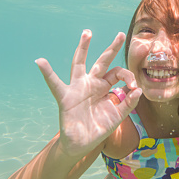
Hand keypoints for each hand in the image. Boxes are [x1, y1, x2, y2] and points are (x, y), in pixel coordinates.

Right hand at [35, 30, 141, 156]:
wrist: (81, 145)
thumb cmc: (98, 128)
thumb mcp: (117, 116)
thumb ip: (128, 104)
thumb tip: (139, 91)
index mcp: (104, 87)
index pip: (118, 73)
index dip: (128, 76)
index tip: (135, 87)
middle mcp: (92, 83)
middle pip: (103, 61)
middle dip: (112, 48)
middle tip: (122, 34)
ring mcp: (78, 87)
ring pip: (80, 63)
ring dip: (83, 48)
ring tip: (87, 33)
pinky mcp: (65, 97)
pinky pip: (54, 84)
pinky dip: (47, 73)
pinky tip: (40, 62)